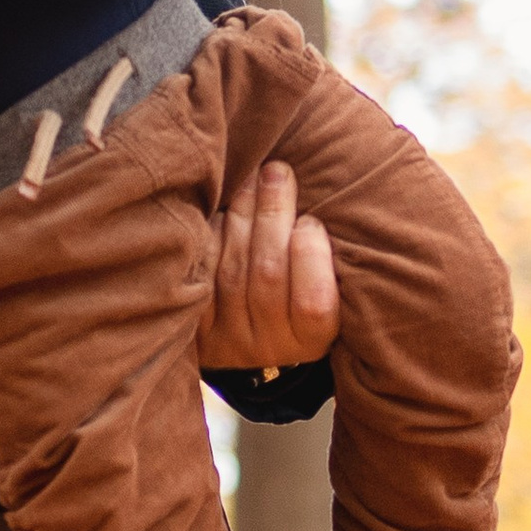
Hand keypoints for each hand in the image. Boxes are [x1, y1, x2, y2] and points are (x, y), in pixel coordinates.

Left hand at [197, 162, 340, 372]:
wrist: (257, 358)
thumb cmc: (303, 304)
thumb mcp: (332, 295)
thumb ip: (329, 259)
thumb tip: (310, 195)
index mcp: (313, 338)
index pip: (313, 302)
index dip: (310, 255)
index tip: (311, 219)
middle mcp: (270, 343)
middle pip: (268, 275)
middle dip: (272, 215)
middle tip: (277, 172)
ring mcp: (230, 338)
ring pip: (232, 272)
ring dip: (241, 216)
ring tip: (251, 178)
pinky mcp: (199, 328)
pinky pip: (200, 276)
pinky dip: (209, 238)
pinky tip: (220, 209)